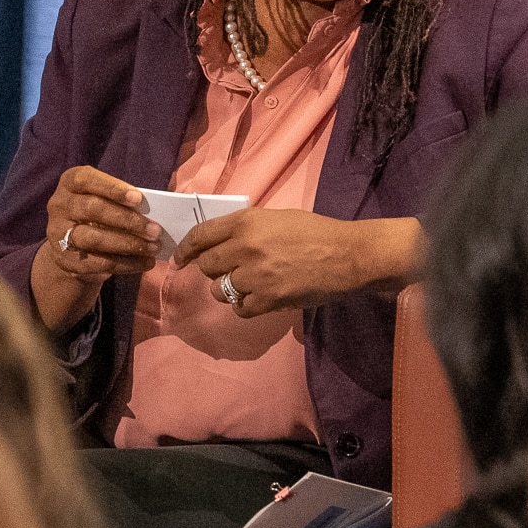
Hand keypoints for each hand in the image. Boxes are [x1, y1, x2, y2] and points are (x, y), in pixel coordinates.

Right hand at [30, 165, 163, 331]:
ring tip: (153, 247)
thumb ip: (121, 200)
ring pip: (95, 238)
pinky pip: (99, 262)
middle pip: (93, 209)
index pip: (86, 179)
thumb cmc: (97, 214)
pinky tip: (145, 262)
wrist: (71, 248)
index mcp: (70, 182)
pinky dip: (126, 263)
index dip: (113, 188)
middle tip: (155, 230)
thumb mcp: (104, 199)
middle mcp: (60, 205)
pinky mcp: (66, 260)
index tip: (138, 199)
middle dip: (127, 220)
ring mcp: (58, 234)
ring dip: (129, 244)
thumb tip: (151, 211)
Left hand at [173, 210, 421, 320]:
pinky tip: (258, 300)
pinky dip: (245, 307)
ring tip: (247, 286)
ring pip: (220, 290)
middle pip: (207, 265)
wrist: (347, 255)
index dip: (185, 249)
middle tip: (224, 272)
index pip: (201, 235)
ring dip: (228, 290)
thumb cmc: (315, 232)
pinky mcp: (268, 299)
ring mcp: (255, 275)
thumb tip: (219, 242)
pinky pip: (240, 309)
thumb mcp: (276, 218)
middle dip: (211, 270)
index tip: (180, 259)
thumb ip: (246, 228)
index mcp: (246, 222)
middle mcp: (245, 247)